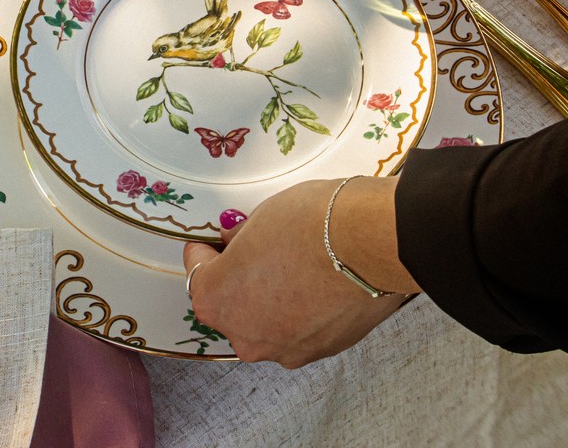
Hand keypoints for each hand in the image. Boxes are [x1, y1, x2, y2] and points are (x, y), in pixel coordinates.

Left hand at [182, 178, 417, 368]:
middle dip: (239, 278)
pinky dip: (301, 311)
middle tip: (259, 249)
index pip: (196, 271)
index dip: (206, 250)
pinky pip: (298, 330)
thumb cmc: (311, 224)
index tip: (217, 240)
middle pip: (230, 304)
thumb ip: (241, 238)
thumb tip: (237, 243)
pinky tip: (318, 283)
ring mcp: (284, 349)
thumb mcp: (261, 216)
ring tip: (295, 266)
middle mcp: (245, 335)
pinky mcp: (320, 352)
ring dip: (271, 299)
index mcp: (218, 299)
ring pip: (265, 321)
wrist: (371, 243)